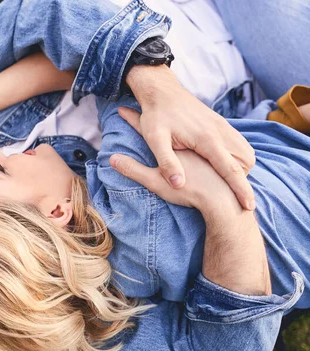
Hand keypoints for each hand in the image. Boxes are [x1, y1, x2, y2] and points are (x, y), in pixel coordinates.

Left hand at [125, 65, 255, 209]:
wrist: (162, 90)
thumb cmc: (156, 116)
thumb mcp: (155, 140)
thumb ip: (166, 162)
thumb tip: (178, 183)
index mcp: (207, 139)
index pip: (229, 169)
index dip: (240, 189)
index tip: (249, 206)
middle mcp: (221, 132)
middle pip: (243, 162)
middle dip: (243, 182)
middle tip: (239, 200)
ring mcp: (223, 127)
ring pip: (243, 153)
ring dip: (239, 169)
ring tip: (227, 184)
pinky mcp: (221, 124)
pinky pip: (238, 144)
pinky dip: (236, 157)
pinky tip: (223, 166)